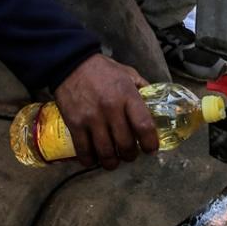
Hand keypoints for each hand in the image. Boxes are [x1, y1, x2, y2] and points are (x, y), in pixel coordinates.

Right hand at [53, 54, 158, 168]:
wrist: (71, 63)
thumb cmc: (102, 70)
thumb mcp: (128, 73)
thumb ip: (142, 89)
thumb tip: (156, 105)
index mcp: (128, 96)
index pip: (144, 126)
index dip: (150, 143)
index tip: (151, 149)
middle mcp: (111, 109)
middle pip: (126, 144)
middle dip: (130, 155)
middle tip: (130, 154)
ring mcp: (92, 118)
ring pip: (106, 152)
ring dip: (112, 162)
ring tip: (114, 160)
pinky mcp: (75, 124)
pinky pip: (84, 151)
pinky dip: (90, 160)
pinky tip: (94, 159)